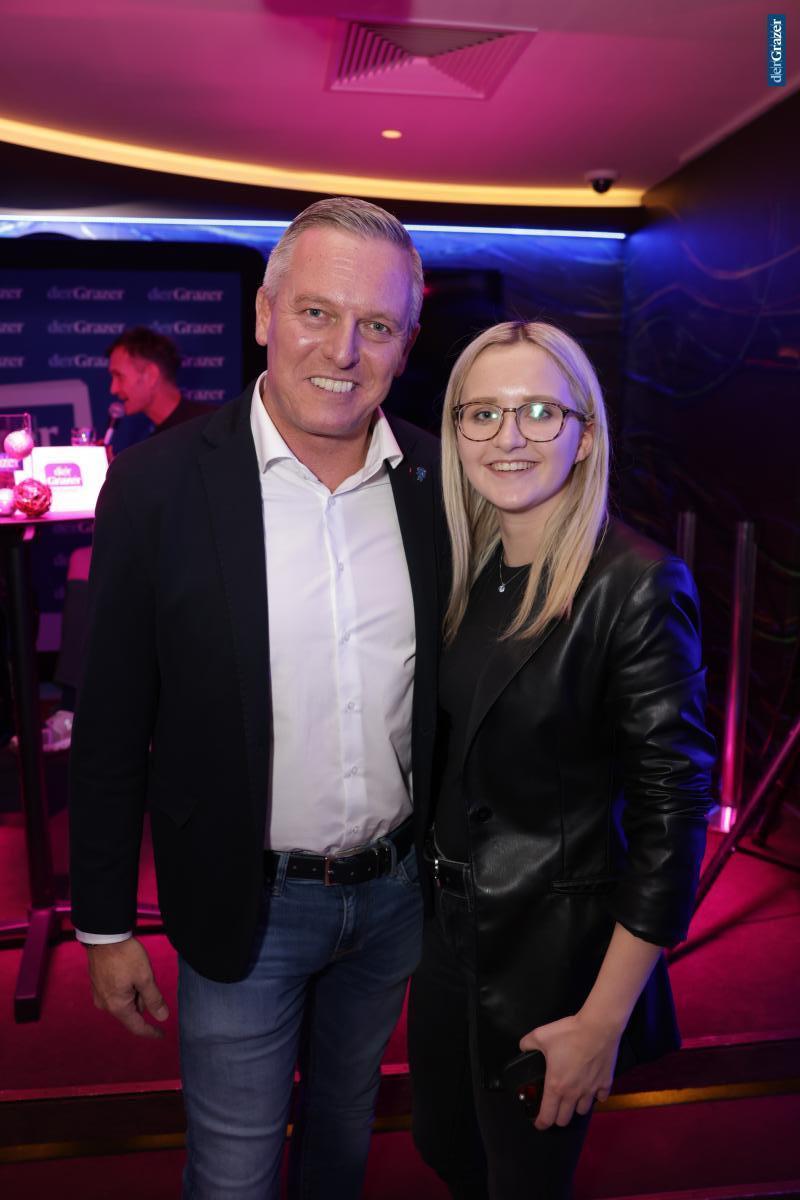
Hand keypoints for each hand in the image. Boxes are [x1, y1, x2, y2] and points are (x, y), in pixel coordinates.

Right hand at [86, 938, 169, 1038]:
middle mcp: (105, 1005)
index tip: (163, 1034)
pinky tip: (129, 971)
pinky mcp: (97, 985)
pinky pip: (116, 993)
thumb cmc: (125, 956)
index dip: (151, 1031)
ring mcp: (99, 995)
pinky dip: (127, 987)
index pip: (137, 1027)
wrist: (103, 936)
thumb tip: (163, 1018)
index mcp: (117, 1006)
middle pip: (131, 1011)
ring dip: (135, 992)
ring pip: (124, 1001)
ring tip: (137, 970)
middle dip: (143, 1000)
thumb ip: (154, 999)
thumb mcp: (145, 977)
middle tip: (147, 978)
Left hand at [518, 1012, 619, 1130]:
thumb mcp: (540, 1035)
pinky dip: (595, 1096)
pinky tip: (591, 1088)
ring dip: (575, 1107)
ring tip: (571, 1097)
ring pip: (582, 1111)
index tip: (538, 1123)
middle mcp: (573, 1093)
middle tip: (554, 1108)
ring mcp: (591, 1090)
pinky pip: (600, 1098)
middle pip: (565, 1119)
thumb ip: (527, 1044)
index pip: (547, 1116)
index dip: (541, 1123)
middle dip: (557, 1117)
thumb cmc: (569, 1033)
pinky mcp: (606, 1084)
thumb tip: (522, 1048)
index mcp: (556, 1086)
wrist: (598, 1028)